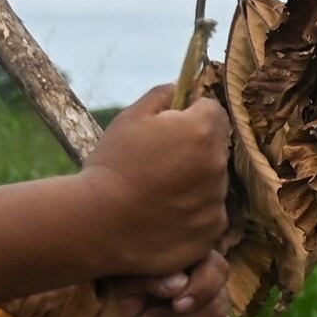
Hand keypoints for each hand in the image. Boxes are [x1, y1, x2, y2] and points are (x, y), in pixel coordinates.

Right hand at [81, 84, 231, 279]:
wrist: (98, 222)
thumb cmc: (111, 165)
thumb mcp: (131, 118)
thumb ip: (162, 95)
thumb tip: (183, 87)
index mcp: (202, 130)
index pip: (214, 110)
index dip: (192, 115)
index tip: (172, 128)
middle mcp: (219, 164)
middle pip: (217, 147)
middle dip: (196, 149)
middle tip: (160, 162)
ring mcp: (218, 200)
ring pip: (213, 182)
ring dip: (195, 182)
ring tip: (157, 191)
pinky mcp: (212, 229)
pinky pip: (209, 214)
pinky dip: (193, 213)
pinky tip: (164, 214)